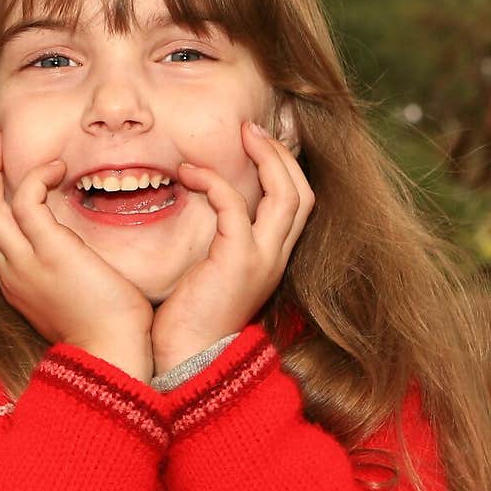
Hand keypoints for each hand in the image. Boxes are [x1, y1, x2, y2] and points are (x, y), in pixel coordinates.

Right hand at [0, 131, 154, 359]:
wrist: (113, 356)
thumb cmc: (108, 334)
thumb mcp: (76, 301)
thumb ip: (66, 275)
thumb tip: (79, 257)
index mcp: (16, 284)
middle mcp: (11, 273)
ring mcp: (25, 263)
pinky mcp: (50, 251)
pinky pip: (26, 201)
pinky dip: (35, 177)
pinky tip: (56, 166)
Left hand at [151, 119, 313, 368]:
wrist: (186, 362)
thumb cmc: (188, 321)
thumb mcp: (210, 273)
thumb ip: (217, 241)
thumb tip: (198, 205)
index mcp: (272, 259)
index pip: (297, 204)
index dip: (284, 168)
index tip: (256, 144)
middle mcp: (276, 257)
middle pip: (303, 191)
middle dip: (281, 153)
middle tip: (251, 129)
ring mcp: (263, 258)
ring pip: (287, 192)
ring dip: (265, 156)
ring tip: (240, 134)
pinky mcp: (239, 260)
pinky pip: (234, 203)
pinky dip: (214, 180)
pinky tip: (189, 173)